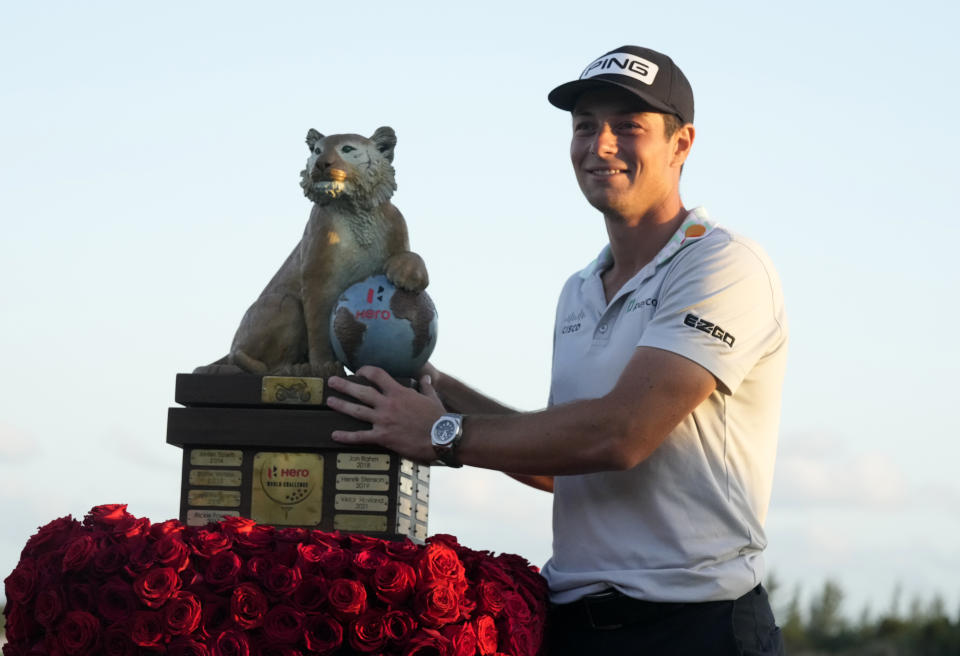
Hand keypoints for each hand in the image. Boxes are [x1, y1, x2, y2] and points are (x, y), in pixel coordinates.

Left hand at [326, 366, 445, 462]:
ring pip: (357, 411)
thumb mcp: (432, 397)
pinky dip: (346, 436)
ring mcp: (383, 420)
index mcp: (399, 392)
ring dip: (341, 405)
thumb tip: (426, 377)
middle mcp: (388, 404)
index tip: (360, 370)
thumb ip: (426, 386)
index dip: (366, 370)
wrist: (442, 437)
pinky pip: (360, 436)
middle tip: (332, 382)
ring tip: (330, 401)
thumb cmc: (439, 418)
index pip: (378, 375)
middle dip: (345, 385)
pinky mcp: (383, 437)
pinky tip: (335, 435)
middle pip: (362, 391)